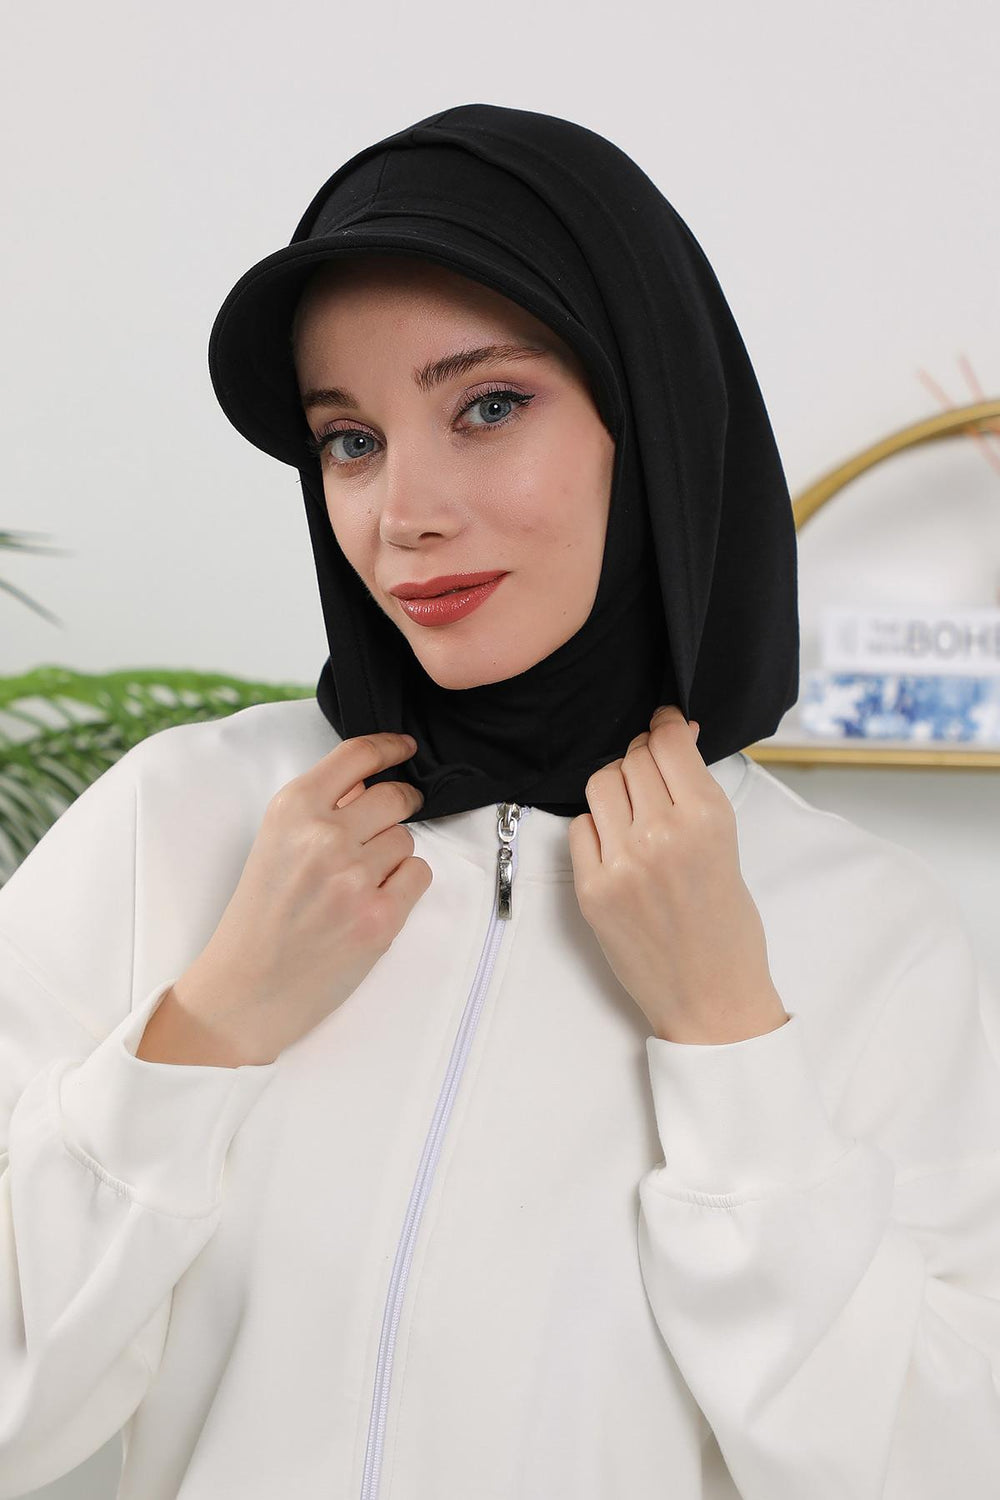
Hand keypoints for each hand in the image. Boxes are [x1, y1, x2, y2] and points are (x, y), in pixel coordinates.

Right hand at [170, 732, 431, 1062]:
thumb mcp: (273, 843)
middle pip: (395, 797)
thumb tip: (370, 781)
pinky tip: (371, 903)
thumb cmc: (258, 918)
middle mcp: (324, 836)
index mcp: (291, 809)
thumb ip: (319, 808)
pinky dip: (404, 886)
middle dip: (397, 809)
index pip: (358, 755)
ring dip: (392, 856)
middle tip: (380, 832)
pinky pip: (419, 874)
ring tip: (354, 885)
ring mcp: (355, 877)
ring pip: (406, 839)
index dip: (391, 747)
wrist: (246, 990)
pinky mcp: (381, 916)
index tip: (405, 748)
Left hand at [567, 705, 788, 1043]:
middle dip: (643, 760)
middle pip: (632, 759)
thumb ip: (696, 794)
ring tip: (634, 811)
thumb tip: (672, 740)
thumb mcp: (729, 846)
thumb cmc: (729, 927)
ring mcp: (621, 862)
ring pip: (600, 784)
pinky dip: (596, 828)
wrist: (713, 999)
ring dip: (617, 788)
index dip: (665, 726)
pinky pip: (580, 828)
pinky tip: (617, 846)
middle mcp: (660, 834)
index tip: (664, 726)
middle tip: (653, 776)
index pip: (667, 742)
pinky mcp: (592, 889)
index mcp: (706, 819)